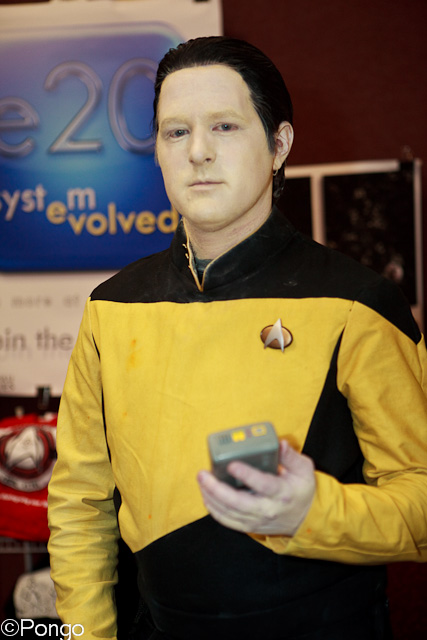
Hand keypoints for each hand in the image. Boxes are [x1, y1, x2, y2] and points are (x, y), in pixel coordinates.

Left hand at [197, 440, 315, 535]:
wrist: (305, 519)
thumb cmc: (302, 490)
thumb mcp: (303, 469)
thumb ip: (290, 455)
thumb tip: (280, 443)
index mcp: (281, 493)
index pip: (262, 484)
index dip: (246, 474)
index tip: (232, 464)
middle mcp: (267, 509)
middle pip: (237, 502)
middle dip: (216, 488)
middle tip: (203, 474)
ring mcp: (257, 520)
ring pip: (228, 512)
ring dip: (211, 497)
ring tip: (201, 480)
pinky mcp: (249, 526)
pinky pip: (227, 521)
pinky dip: (213, 509)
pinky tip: (206, 495)